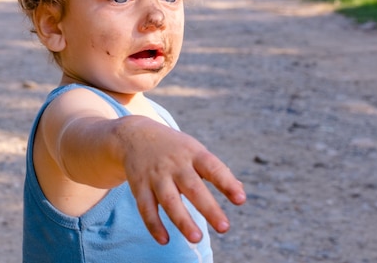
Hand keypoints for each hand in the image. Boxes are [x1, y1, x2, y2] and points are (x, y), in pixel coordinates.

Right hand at [116, 116, 245, 244]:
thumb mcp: (195, 151)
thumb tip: (239, 189)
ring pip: (169, 200)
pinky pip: (146, 208)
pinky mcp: (139, 187)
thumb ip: (216, 170)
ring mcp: (156, 176)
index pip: (213, 168)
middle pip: (193, 187)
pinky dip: (154, 225)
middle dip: (208, 208)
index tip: (241, 199)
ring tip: (197, 239)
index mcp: (193, 154)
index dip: (227, 183)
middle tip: (224, 227)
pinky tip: (164, 240)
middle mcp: (175, 164)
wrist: (135, 136)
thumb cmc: (175, 148)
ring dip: (182, 220)